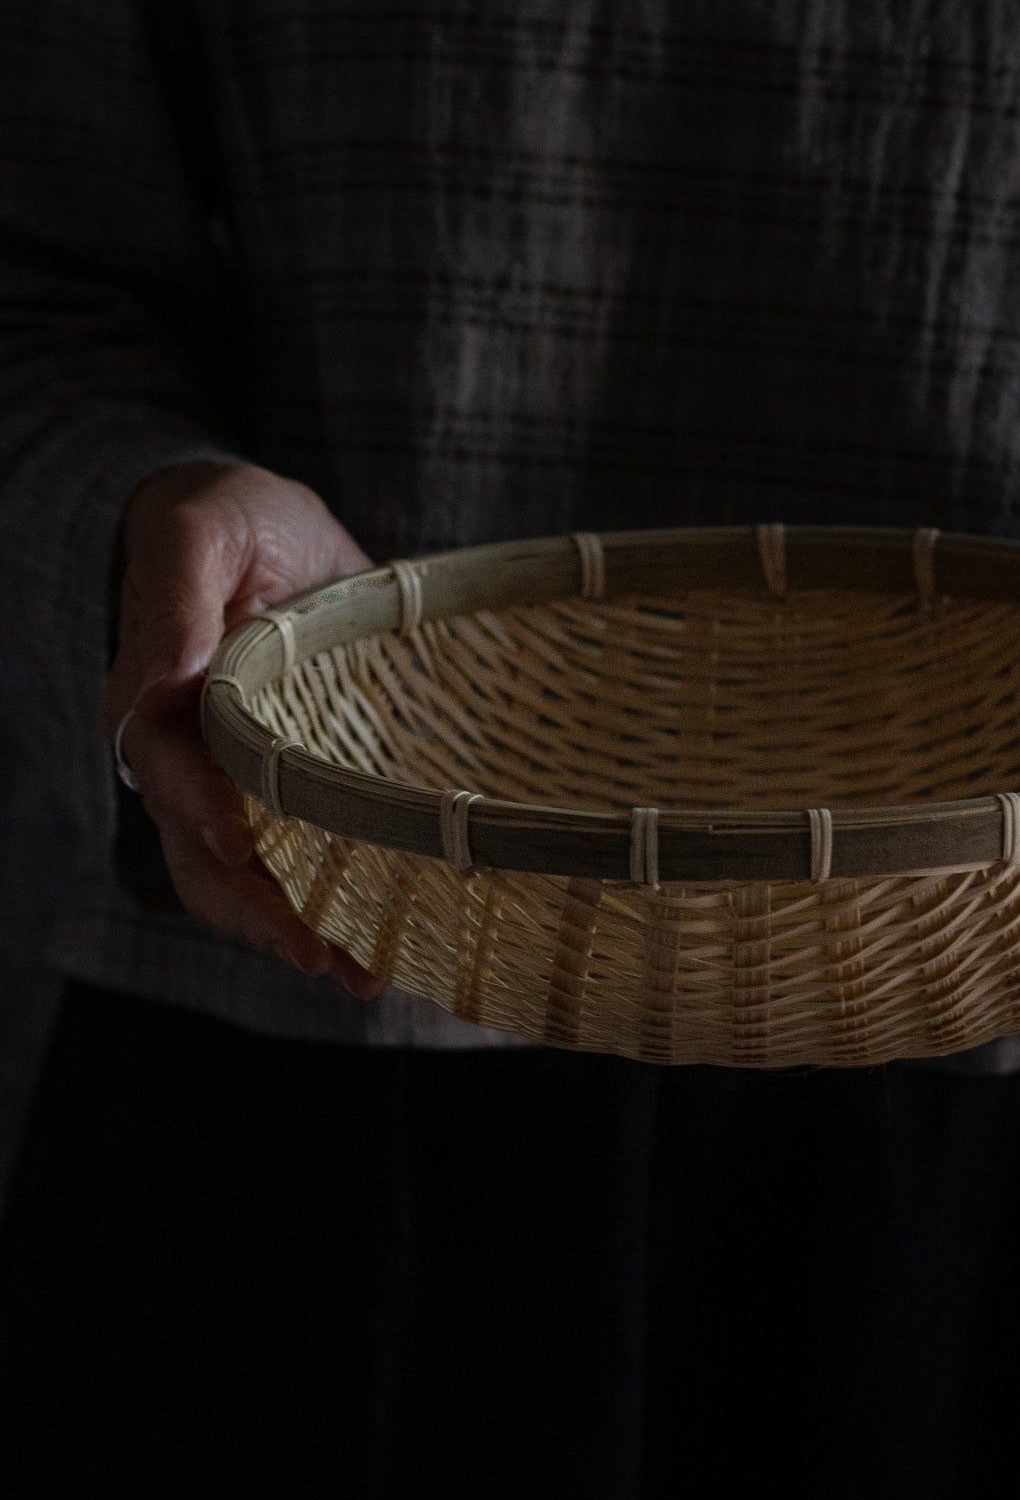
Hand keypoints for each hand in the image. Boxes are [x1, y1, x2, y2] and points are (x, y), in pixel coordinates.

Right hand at [101, 459, 385, 997]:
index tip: (240, 844)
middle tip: (320, 956)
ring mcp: (240, 789)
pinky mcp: (296, 797)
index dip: (200, 810)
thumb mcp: (204, 527)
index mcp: (155, 700)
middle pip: (204, 860)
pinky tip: (383, 953)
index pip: (165, 771)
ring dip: (299, 935)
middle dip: (258, 916)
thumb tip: (157, 679)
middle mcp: (188, 762)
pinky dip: (338, 913)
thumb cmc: (230, 520)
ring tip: (362, 978)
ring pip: (249, 885)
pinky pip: (303, 868)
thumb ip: (176, 594)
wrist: (270, 531)